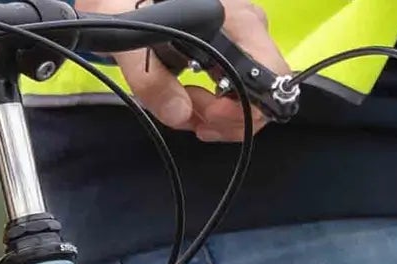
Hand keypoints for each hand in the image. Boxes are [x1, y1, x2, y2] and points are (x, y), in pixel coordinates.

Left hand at [76, 0, 291, 141]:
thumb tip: (179, 114)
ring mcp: (246, 41)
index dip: (244, 108)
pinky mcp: (237, 52)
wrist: (127, 0)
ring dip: (217, 118)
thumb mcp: (130, 42)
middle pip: (264, 95)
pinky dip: (216, 109)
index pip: (270, 76)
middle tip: (189, 115)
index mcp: (235, 19)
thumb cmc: (129, 7)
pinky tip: (190, 101)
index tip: (207, 116)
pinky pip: (240, 93)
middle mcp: (250, 28)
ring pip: (253, 100)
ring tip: (182, 107)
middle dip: (226, 118)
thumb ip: (151, 80)